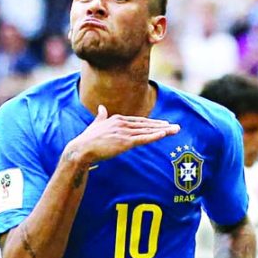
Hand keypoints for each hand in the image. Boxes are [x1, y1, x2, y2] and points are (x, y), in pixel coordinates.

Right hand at [65, 105, 179, 165]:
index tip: (163, 124)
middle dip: (163, 126)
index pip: (139, 121)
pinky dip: (154, 136)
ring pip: (148, 131)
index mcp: (117, 119)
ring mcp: (124, 132)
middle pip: (147, 124)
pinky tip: (164, 134)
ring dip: (163, 131)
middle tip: (176, 127)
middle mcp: (122, 123)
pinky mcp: (124, 142)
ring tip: (175, 131)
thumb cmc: (87, 139)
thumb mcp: (95, 124)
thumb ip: (100, 116)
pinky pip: (143, 139)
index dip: (152, 123)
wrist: (81, 149)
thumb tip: (101, 107)